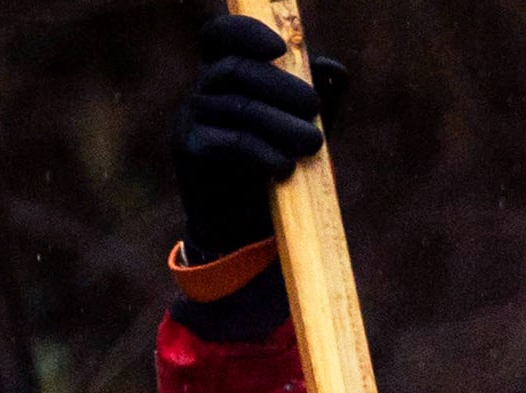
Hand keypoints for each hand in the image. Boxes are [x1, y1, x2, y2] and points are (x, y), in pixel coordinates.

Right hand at [173, 15, 345, 260]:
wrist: (242, 226)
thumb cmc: (274, 166)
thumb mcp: (300, 127)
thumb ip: (316, 98)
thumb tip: (335, 71)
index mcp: (224, 75)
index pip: (220, 36)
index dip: (246, 33)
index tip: (281, 49)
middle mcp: (202, 91)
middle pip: (236, 69)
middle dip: (281, 86)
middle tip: (315, 107)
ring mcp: (190, 118)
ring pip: (238, 107)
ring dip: (283, 124)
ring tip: (313, 145)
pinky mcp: (191, 151)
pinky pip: (232, 142)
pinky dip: (265, 153)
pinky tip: (285, 167)